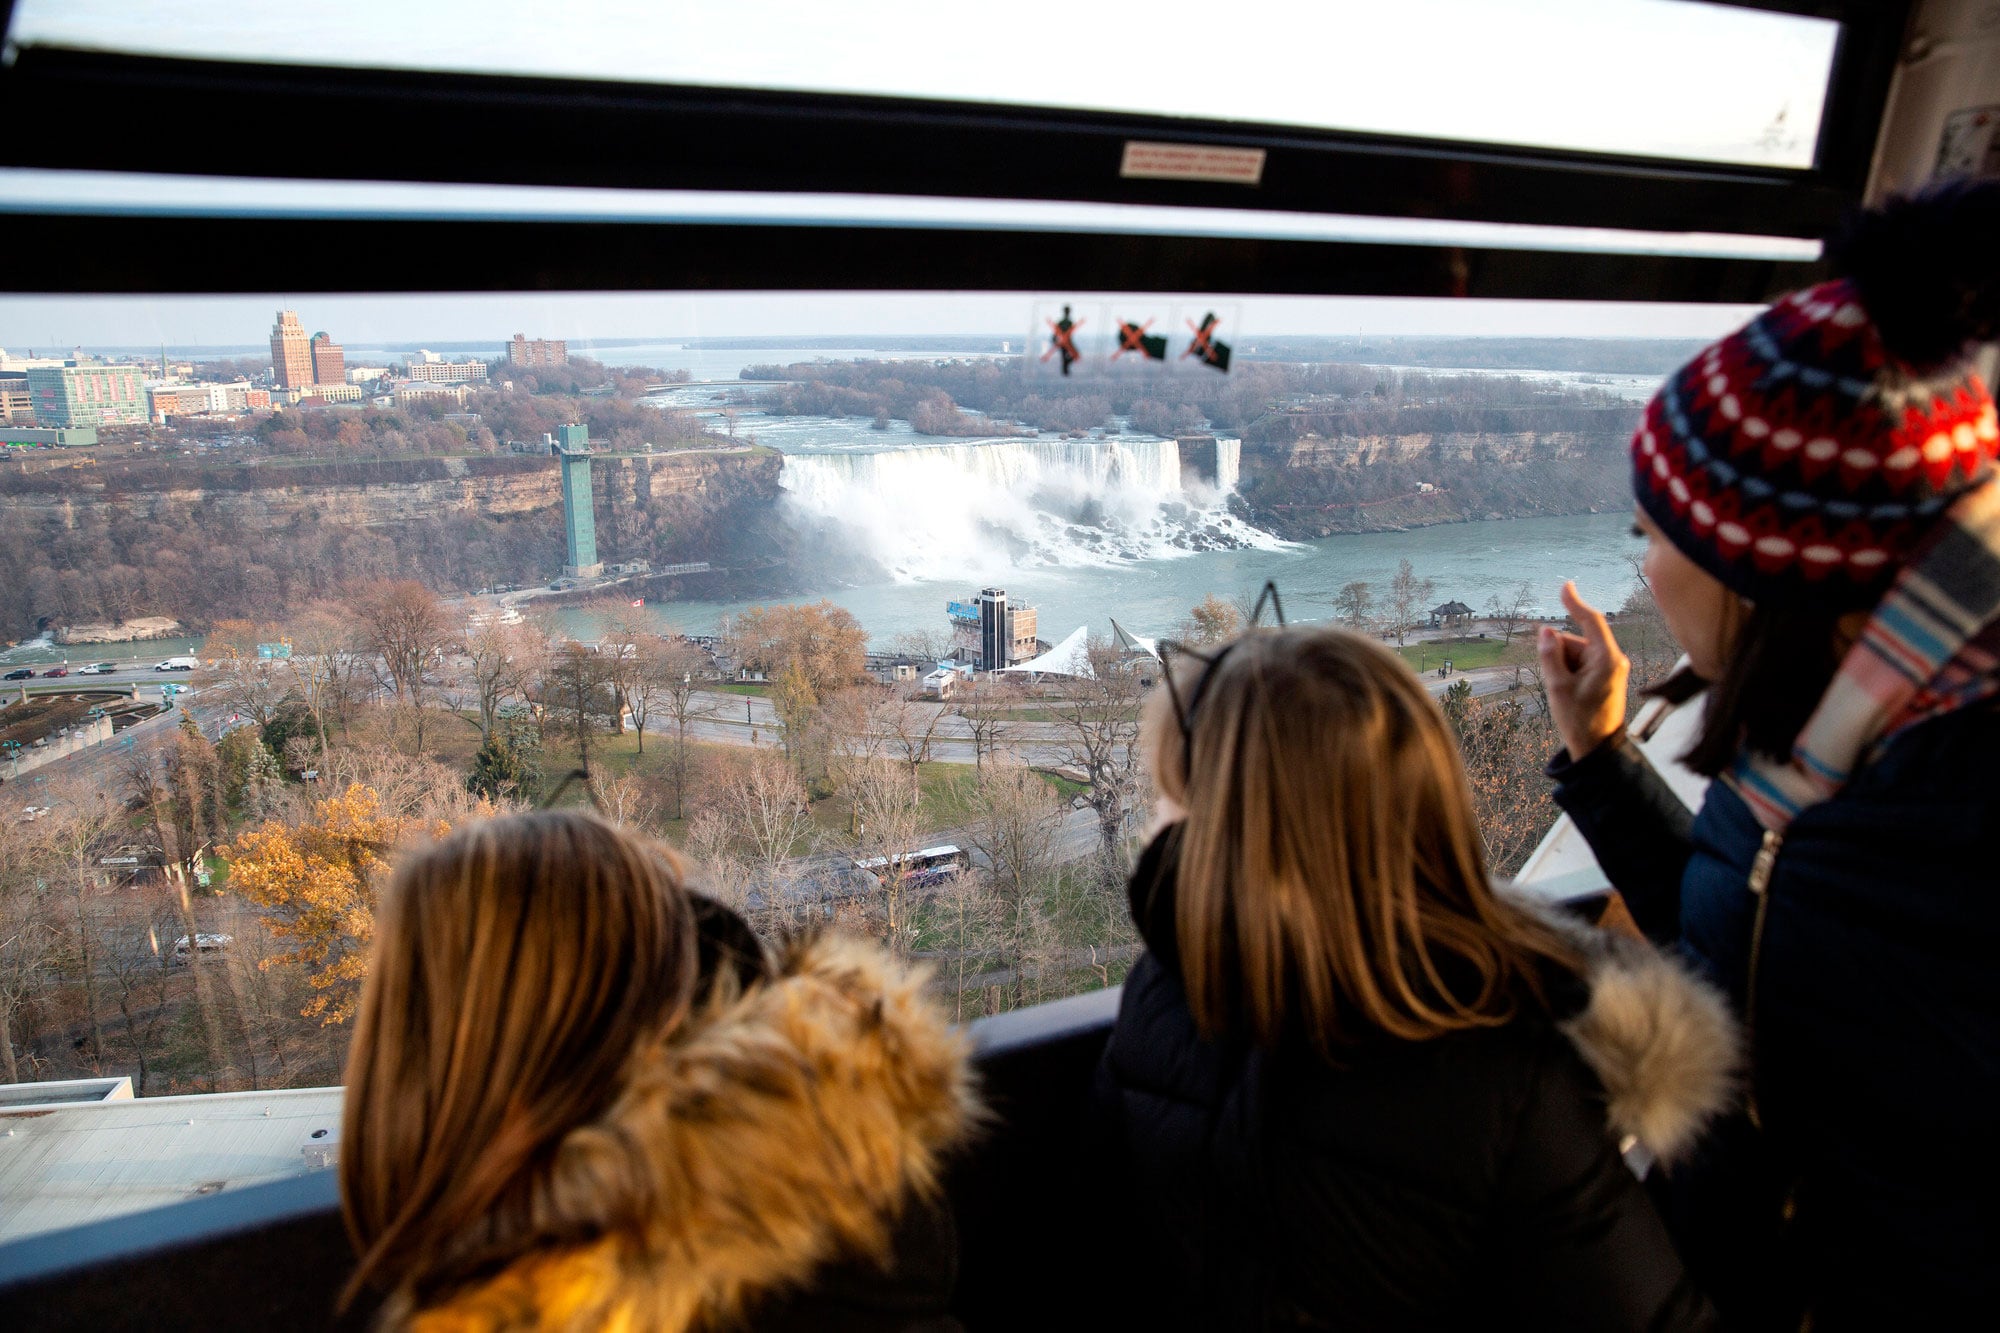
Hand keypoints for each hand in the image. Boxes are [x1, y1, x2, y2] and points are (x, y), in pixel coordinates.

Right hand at [1537, 581, 1629, 761]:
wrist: (1597, 749)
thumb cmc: (1580, 720)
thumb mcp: (1558, 687)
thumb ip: (1550, 655)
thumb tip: (1546, 631)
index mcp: (1607, 659)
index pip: (1591, 621)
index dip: (1575, 603)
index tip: (1565, 586)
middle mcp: (1613, 659)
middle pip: (1576, 641)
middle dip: (1559, 655)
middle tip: (1557, 684)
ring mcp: (1611, 668)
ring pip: (1576, 653)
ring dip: (1563, 667)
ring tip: (1565, 693)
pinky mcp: (1607, 676)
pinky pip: (1582, 664)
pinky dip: (1570, 672)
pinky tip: (1570, 692)